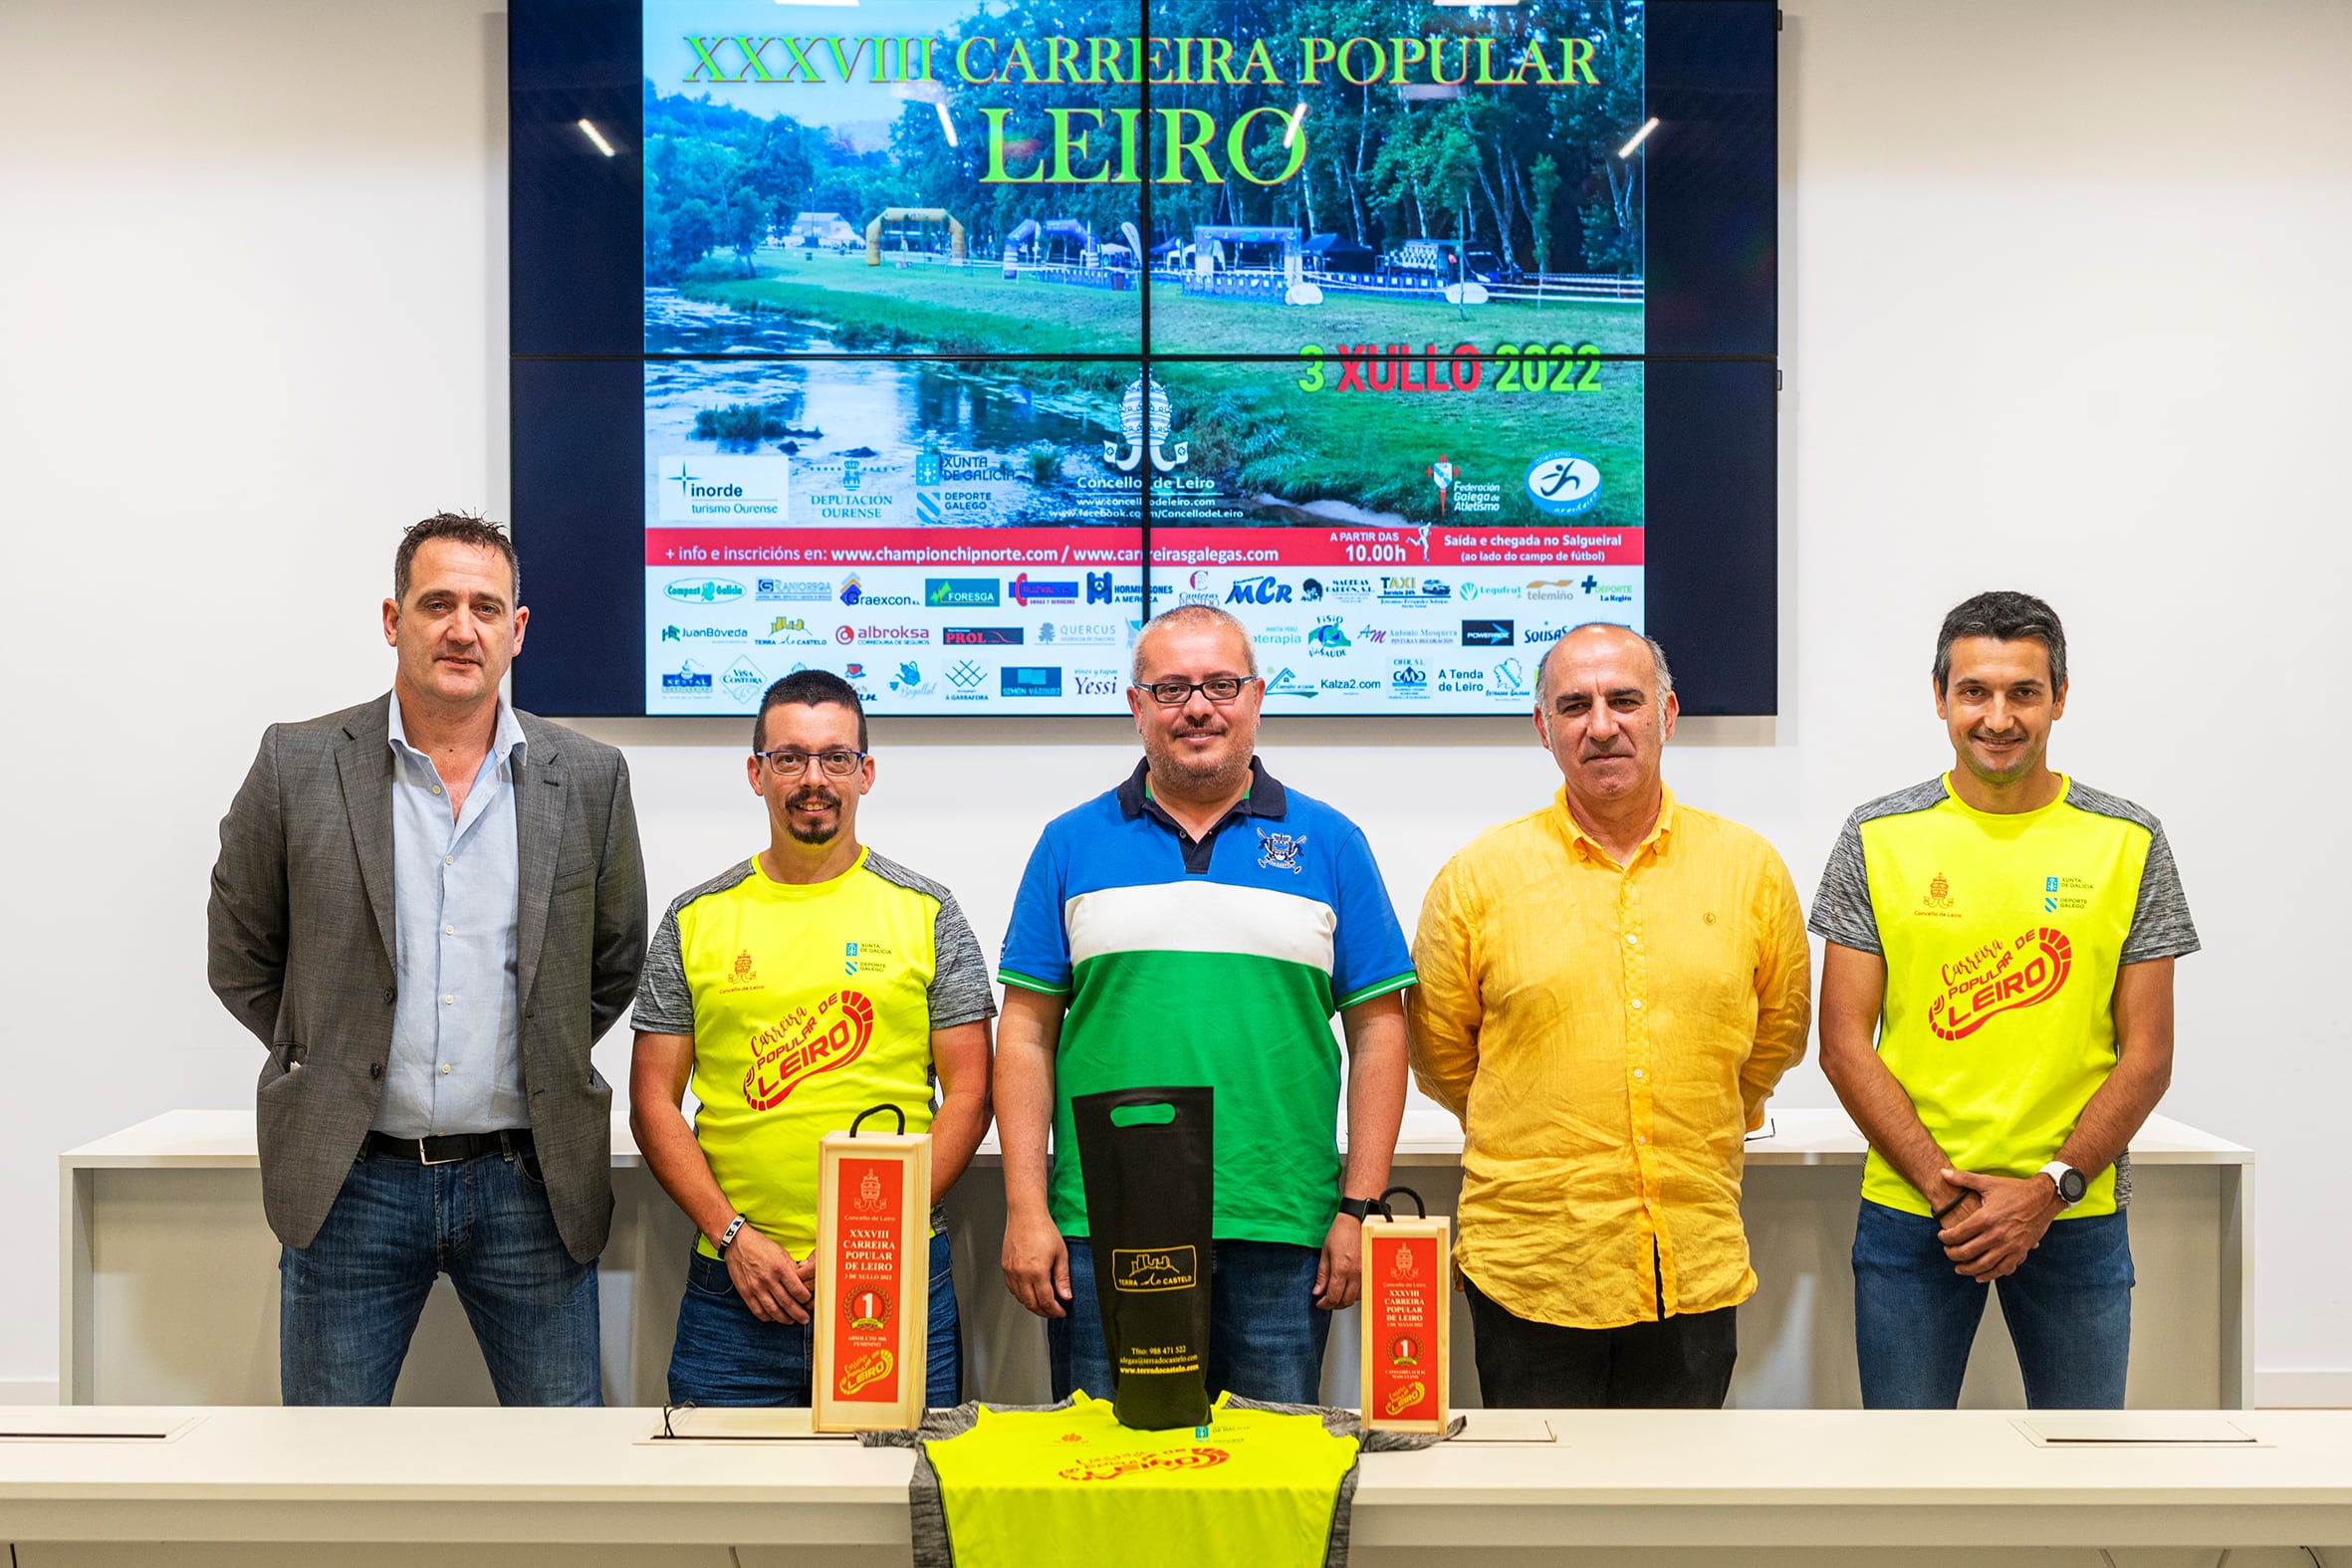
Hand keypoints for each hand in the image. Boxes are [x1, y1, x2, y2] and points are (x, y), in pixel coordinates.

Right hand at [724, 1226, 814, 1323]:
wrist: (737, 1243)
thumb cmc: (761, 1246)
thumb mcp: (781, 1252)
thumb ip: (791, 1268)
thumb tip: (802, 1282)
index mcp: (780, 1268)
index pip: (797, 1290)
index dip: (805, 1299)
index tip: (808, 1302)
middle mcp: (768, 1279)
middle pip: (787, 1303)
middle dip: (798, 1314)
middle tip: (804, 1319)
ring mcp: (755, 1287)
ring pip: (773, 1310)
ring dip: (784, 1319)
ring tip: (791, 1320)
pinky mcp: (745, 1293)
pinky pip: (758, 1311)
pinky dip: (767, 1317)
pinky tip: (773, 1318)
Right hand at [1002, 1206, 1071, 1318]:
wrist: (1026, 1214)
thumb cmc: (1043, 1229)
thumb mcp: (1061, 1254)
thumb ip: (1063, 1278)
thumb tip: (1066, 1295)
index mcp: (1037, 1272)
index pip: (1046, 1301)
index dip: (1055, 1310)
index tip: (1061, 1311)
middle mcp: (1021, 1274)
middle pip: (1031, 1304)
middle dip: (1043, 1312)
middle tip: (1053, 1312)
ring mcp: (1011, 1271)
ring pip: (1020, 1298)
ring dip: (1032, 1304)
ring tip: (1042, 1303)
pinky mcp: (1005, 1266)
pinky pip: (1011, 1288)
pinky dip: (1021, 1295)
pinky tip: (1029, 1292)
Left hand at [1313, 1214, 1362, 1309]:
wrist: (1357, 1220)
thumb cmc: (1341, 1232)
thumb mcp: (1325, 1252)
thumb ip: (1322, 1274)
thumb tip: (1318, 1291)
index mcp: (1342, 1269)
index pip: (1333, 1297)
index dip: (1325, 1304)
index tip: (1320, 1303)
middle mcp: (1356, 1274)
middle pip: (1345, 1301)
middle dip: (1334, 1304)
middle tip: (1327, 1301)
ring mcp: (1365, 1273)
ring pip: (1356, 1297)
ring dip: (1345, 1299)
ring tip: (1337, 1294)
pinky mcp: (1371, 1270)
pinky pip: (1364, 1289)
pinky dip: (1355, 1293)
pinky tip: (1348, 1287)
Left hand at [1936, 1167, 2058, 1281]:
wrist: (2044, 1198)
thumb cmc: (2016, 1190)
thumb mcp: (1988, 1183)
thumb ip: (1963, 1179)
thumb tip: (1942, 1173)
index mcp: (1986, 1218)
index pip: (1957, 1234)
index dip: (1945, 1238)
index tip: (1941, 1237)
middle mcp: (1996, 1235)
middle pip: (1967, 1252)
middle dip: (1952, 1254)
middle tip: (1947, 1252)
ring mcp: (2010, 1246)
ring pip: (1983, 1265)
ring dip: (1968, 1269)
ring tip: (1959, 1268)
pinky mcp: (2021, 1251)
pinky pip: (2003, 1269)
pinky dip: (1990, 1275)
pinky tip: (1981, 1275)